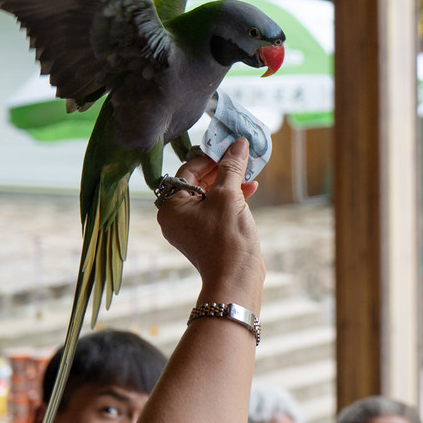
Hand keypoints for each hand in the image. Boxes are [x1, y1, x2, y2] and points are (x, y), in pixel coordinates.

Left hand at [155, 138, 264, 310]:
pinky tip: (250, 188)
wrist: (236, 279)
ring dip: (230, 181)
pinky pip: (216, 208)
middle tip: (240, 155)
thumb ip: (231, 167)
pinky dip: (231, 198)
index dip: (210, 156)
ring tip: (249, 170)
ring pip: (209, 195)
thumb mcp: (229, 196)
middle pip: (197, 181)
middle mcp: (176, 216)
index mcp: (171, 206)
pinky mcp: (206, 235)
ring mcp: (191, 227)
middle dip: (222, 169)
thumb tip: (238, 143)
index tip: (229, 147)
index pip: (188, 170)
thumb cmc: (227, 238)